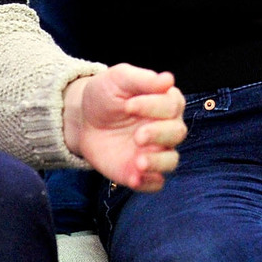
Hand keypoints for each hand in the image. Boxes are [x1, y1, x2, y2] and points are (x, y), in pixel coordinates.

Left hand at [64, 65, 186, 192]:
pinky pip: (155, 183)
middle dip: (159, 135)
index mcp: (165, 102)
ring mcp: (155, 151)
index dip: (153, 107)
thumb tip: (168, 80)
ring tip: (139, 163)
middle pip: (177, 133)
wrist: (84, 120)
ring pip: (171, 160)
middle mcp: (166, 127)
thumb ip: (142, 79)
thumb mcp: (118, 79)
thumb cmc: (105, 95)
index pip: (172, 105)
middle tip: (137, 136)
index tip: (129, 106)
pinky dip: (148, 183)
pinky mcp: (142, 171)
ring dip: (158, 162)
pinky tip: (134, 178)